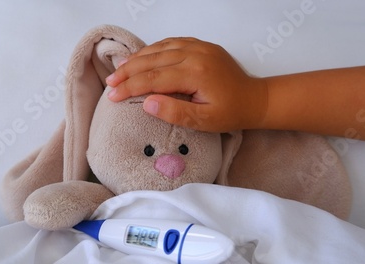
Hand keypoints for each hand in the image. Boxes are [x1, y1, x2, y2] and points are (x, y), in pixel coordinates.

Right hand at [106, 37, 267, 131]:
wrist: (255, 98)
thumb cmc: (231, 113)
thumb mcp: (204, 121)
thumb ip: (175, 112)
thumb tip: (146, 103)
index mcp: (195, 73)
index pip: (153, 78)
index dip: (129, 87)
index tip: (112, 96)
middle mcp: (194, 54)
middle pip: (152, 61)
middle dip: (127, 72)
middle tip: (109, 83)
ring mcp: (198, 47)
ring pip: (159, 49)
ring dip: (137, 59)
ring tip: (119, 68)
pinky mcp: (201, 45)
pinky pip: (171, 42)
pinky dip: (153, 49)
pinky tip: (142, 56)